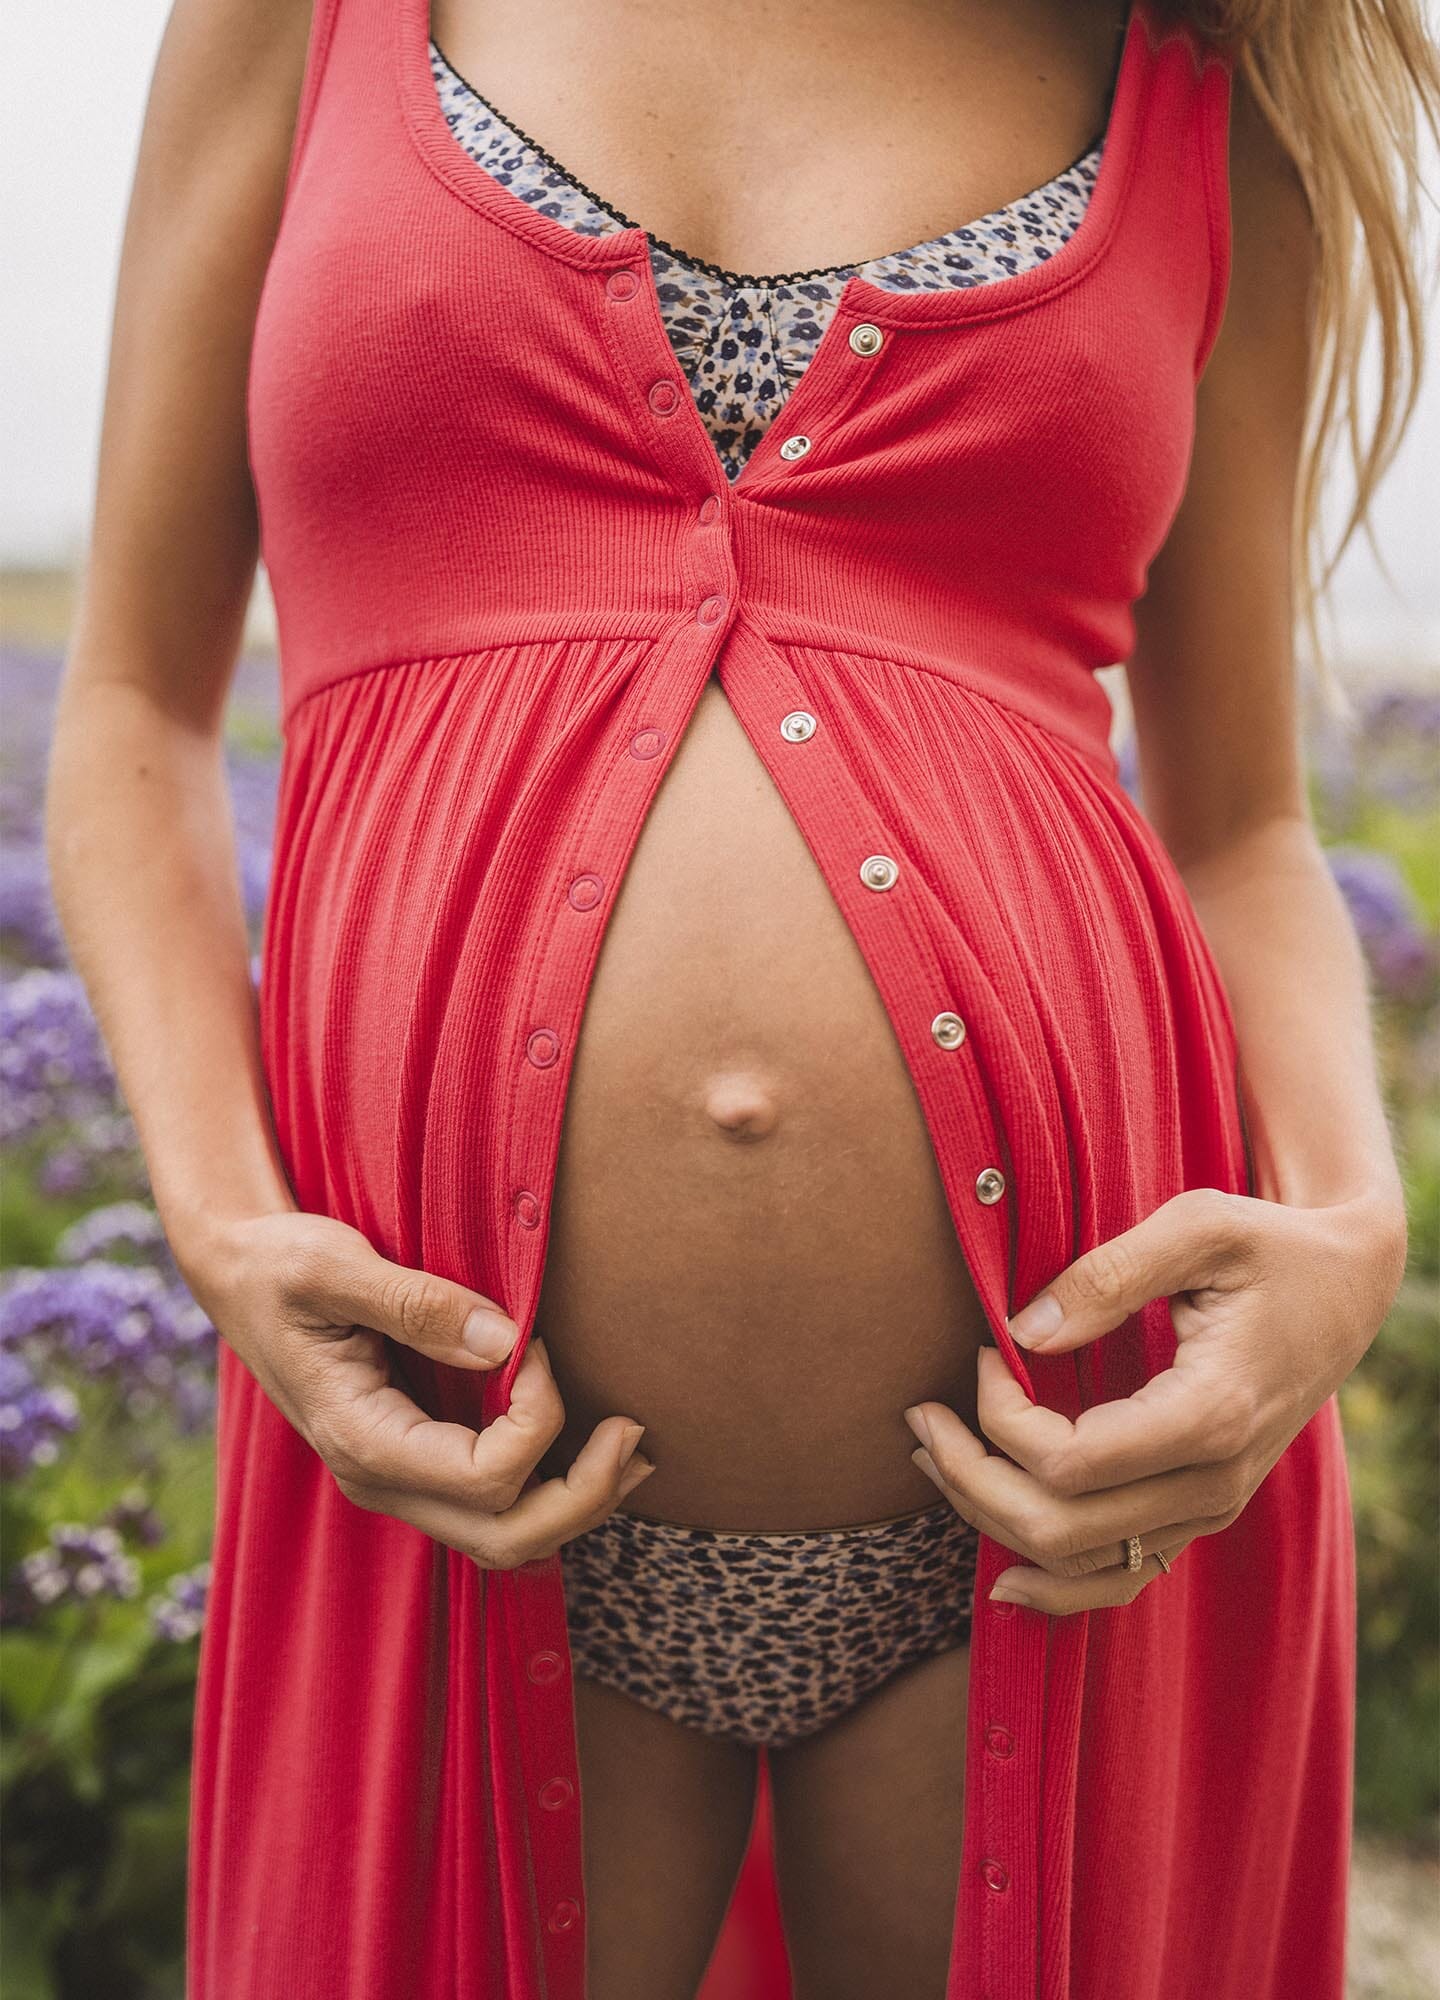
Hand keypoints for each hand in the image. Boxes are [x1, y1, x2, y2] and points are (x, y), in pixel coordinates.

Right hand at [181, 1209, 655, 1566]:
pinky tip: (593, 1447)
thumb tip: (504, 1339)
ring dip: (579, 1504)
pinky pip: (493, 1506)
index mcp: (361, 1439)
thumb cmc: (279, 1263)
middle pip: (506, 1540)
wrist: (237, 1272)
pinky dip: (552, 1488)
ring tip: (635, 1451)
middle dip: (584, 1497)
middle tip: (634, 1433)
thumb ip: (416, 1301)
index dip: (536, 1416)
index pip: (484, 1477)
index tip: (534, 1342)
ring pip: (506, 1539)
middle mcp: (380, 1480)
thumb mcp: (332, 1265)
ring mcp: (397, 1479)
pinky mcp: (414, 1461)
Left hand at [903, 1185, 1405, 1614]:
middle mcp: (1212, 1483)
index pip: (1069, 1463)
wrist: (1347, 1289)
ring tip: (931, 1458)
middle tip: (920, 1416)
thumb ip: (1107, 1275)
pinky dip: (1057, 1587)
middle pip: (1058, 1528)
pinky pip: (1122, 1579)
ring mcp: (1209, 1509)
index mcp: (1210, 1415)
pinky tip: (1002, 1575)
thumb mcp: (1198, 1226)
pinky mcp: (1200, 1513)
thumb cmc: (1272, 1247)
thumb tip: (1022, 1332)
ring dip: (991, 1520)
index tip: (982, 1349)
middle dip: (969, 1477)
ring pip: (1079, 1565)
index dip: (999, 1419)